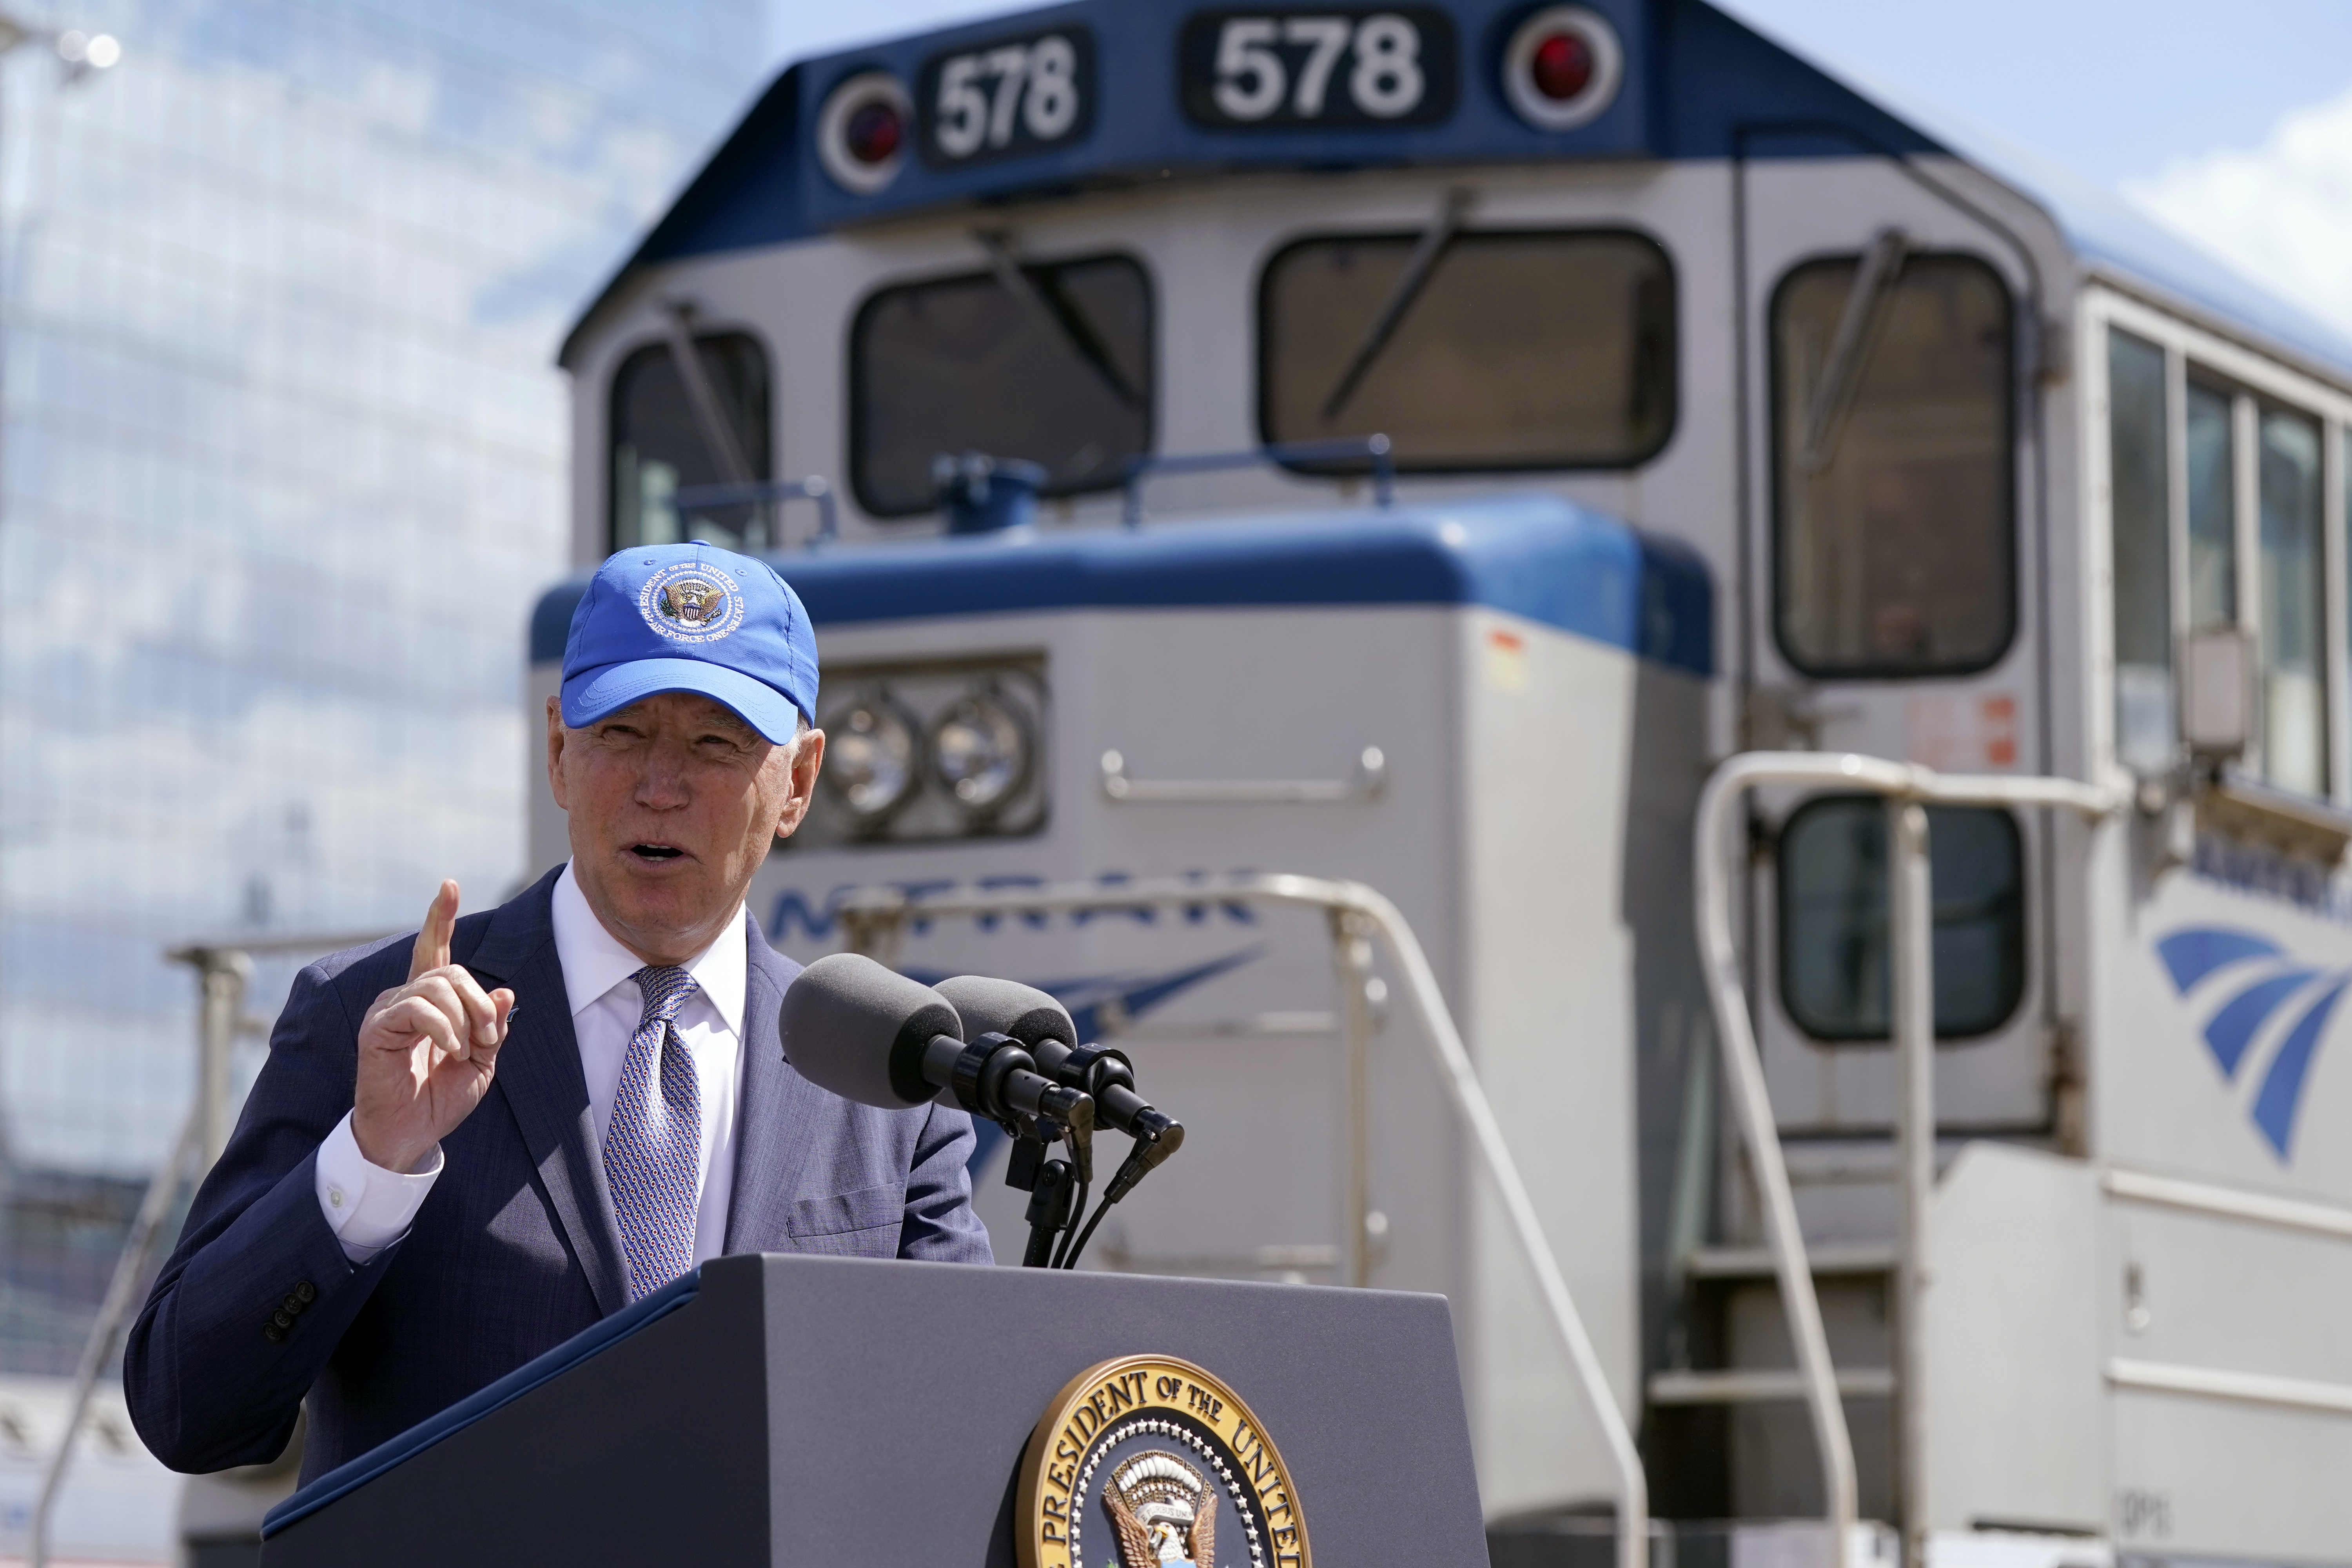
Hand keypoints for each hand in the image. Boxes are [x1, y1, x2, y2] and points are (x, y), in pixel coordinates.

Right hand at [351, 880, 514, 1173]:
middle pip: (451, 970)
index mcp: (431, 1002)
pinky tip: (450, 1050)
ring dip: (465, 1018)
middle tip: (487, 1039)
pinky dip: (444, 1028)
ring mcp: (388, 1010)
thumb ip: (494, 1025)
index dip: (441, 917)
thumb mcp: (482, 1062)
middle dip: (480, 1002)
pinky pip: (417, 1008)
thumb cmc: (441, 1099)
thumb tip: (506, 991)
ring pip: (438, 985)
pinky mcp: (377, 1028)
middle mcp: (405, 998)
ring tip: (465, 1050)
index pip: (436, 950)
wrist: (411, 1134)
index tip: (449, 884)